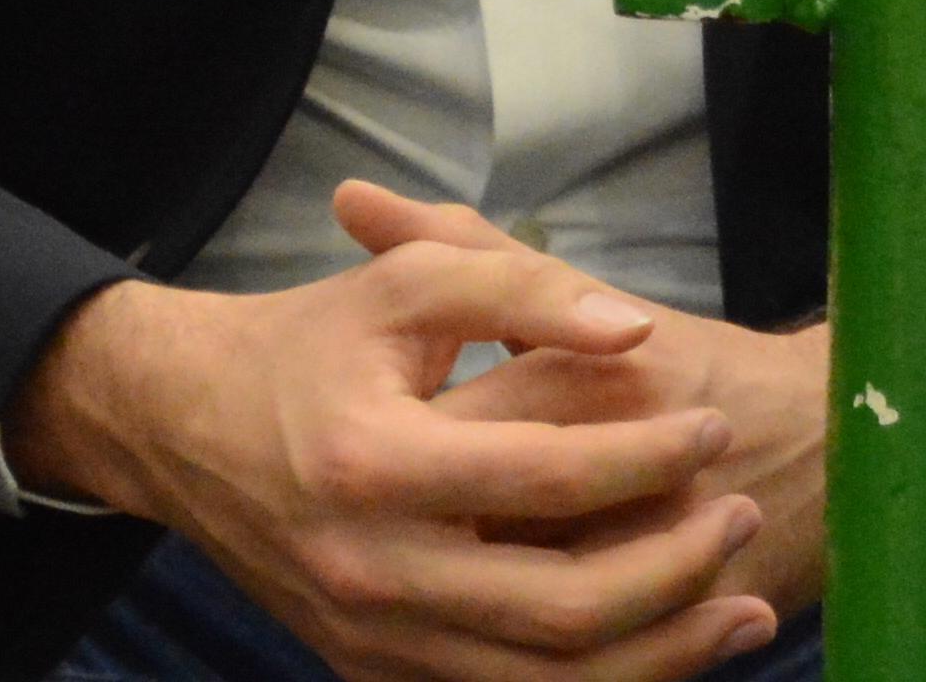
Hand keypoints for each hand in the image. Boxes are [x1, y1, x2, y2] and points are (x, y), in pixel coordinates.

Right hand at [1, 194, 782, 681]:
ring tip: (746, 608)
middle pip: (557, 608)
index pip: (548, 477)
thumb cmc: (310, 343)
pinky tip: (665, 651)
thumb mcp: (410, 284)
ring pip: (541, 681)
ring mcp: (368, 636)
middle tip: (744, 513)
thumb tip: (635, 333)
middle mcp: (370, 570)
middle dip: (675, 569)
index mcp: (376, 464)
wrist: (180, 427)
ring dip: (659, 653)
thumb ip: (525, 289)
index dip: (649, 456)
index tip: (714, 425)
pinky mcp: (371, 669)